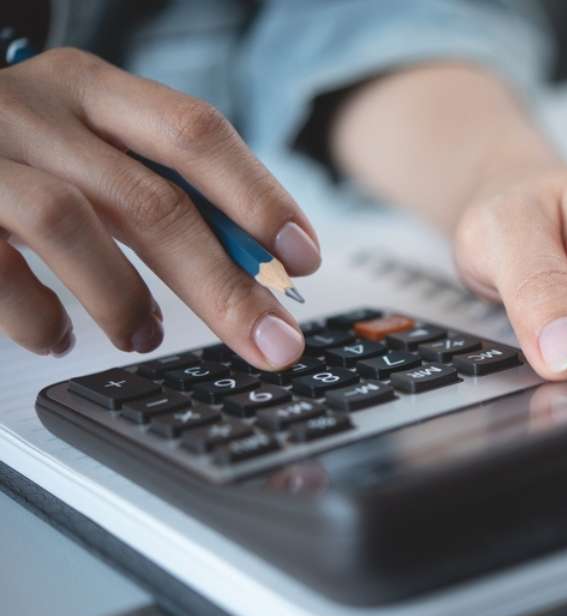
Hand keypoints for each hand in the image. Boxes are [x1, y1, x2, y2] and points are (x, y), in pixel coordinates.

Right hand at [0, 49, 319, 367]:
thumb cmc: (15, 155)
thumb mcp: (87, 147)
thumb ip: (160, 189)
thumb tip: (263, 266)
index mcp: (90, 88)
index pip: (194, 132)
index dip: (258, 197)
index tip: (303, 258)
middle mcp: (34, 108)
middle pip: (151, 197)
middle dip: (223, 284)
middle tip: (272, 341)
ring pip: (68, 223)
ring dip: (122, 297)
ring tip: (143, 336)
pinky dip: (36, 315)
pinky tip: (59, 336)